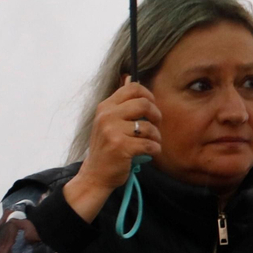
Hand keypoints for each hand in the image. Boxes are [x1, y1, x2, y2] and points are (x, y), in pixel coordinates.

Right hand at [63, 77, 161, 221]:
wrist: (95, 175)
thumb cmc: (107, 147)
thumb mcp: (108, 121)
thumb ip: (121, 103)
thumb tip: (130, 77)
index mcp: (106, 107)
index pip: (133, 88)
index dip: (149, 95)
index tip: (151, 107)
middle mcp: (107, 116)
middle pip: (144, 104)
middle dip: (156, 115)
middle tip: (155, 126)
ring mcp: (112, 131)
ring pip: (149, 127)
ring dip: (156, 137)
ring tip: (152, 142)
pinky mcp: (121, 147)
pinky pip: (150, 144)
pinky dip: (155, 149)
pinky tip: (149, 152)